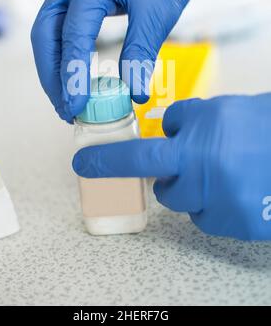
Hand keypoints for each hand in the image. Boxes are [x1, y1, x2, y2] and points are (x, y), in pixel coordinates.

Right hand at [31, 0, 223, 121]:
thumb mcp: (159, 13)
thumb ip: (141, 52)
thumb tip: (135, 94)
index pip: (73, 33)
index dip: (72, 73)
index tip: (76, 106)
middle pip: (45, 35)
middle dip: (52, 77)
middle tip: (65, 111)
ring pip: (47, 34)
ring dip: (54, 70)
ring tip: (66, 102)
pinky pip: (58, 27)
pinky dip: (62, 55)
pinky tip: (70, 77)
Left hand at [73, 94, 270, 240]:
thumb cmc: (262, 125)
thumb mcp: (219, 110)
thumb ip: (185, 121)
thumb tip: (166, 132)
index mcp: (197, 146)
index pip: (139, 157)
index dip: (107, 161)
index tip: (83, 164)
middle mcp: (204, 180)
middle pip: (165, 190)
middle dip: (170, 177)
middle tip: (191, 162)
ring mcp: (220, 207)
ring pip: (187, 205)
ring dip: (195, 190)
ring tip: (223, 171)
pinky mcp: (236, 226)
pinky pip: (209, 218)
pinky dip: (215, 204)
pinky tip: (236, 187)